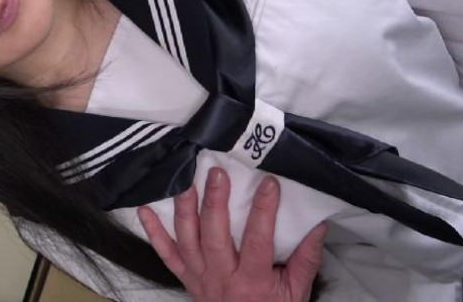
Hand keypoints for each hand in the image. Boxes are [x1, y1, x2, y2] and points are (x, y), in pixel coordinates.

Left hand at [136, 168, 326, 301]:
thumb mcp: (296, 292)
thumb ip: (306, 258)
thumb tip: (317, 223)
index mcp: (253, 281)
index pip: (257, 240)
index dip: (263, 211)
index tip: (268, 183)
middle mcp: (222, 278)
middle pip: (214, 236)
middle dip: (214, 202)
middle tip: (217, 173)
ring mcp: (199, 277)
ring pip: (187, 240)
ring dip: (184, 209)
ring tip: (186, 180)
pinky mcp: (186, 278)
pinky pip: (165, 254)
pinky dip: (153, 232)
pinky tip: (145, 209)